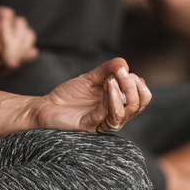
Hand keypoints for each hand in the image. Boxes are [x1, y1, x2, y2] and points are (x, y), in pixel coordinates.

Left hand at [29, 58, 151, 133]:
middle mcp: (115, 115)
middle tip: (123, 72)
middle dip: (134, 87)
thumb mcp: (91, 77)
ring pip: (126, 113)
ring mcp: (104, 122)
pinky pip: (109, 116)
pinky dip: (111, 99)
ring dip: (123, 92)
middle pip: (139, 106)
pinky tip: (107, 85)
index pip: (142, 98)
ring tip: (113, 78)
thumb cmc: (70, 94)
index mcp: (118, 104)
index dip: (138, 84)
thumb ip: (107, 69)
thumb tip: (124, 63)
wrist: (48, 106)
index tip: (125, 70)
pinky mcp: (92, 126)